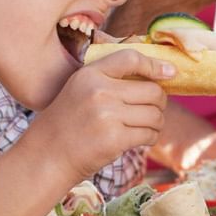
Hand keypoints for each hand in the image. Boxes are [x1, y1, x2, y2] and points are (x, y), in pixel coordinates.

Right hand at [31, 50, 172, 181]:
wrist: (46, 157)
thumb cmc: (67, 123)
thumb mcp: (80, 90)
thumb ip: (109, 79)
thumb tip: (159, 72)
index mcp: (89, 74)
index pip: (131, 58)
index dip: (155, 65)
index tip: (169, 72)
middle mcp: (99, 91)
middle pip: (153, 91)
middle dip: (159, 103)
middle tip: (153, 110)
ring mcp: (107, 115)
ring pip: (155, 114)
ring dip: (157, 123)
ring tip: (145, 127)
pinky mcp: (115, 138)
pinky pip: (149, 134)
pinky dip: (150, 137)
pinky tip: (140, 139)